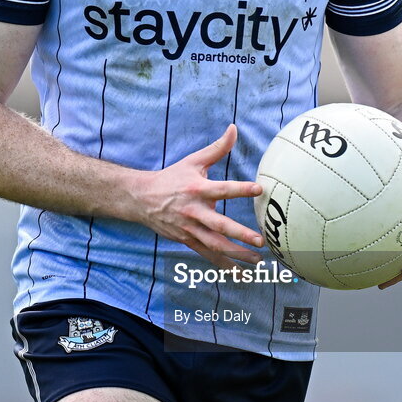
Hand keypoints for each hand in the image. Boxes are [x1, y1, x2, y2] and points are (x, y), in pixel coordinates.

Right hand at [136, 124, 264, 268]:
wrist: (141, 199)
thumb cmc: (172, 177)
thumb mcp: (193, 161)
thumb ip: (217, 148)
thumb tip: (234, 128)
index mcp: (197, 189)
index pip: (222, 189)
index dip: (240, 188)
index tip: (259, 189)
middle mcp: (194, 211)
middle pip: (219, 225)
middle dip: (240, 233)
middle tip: (260, 240)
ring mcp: (189, 229)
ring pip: (215, 244)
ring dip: (236, 254)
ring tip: (257, 260)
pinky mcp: (187, 241)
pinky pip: (207, 255)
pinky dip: (223, 265)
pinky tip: (240, 272)